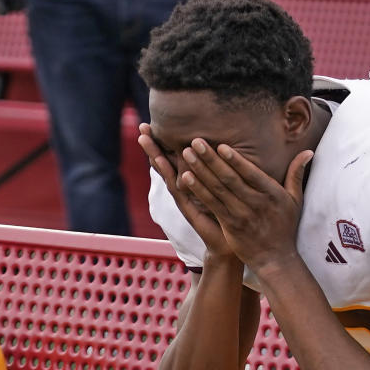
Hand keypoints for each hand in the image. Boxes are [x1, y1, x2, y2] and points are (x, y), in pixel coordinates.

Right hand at [138, 125, 233, 257]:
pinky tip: (168, 168)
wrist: (226, 246)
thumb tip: (221, 145)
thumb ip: (217, 170)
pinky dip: (175, 181)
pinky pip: (182, 194)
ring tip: (146, 141)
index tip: (152, 124)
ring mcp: (185, 200)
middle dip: (154, 146)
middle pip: (165, 164)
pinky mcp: (192, 212)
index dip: (163, 142)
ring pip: (169, 175)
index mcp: (190, 181)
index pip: (173, 158)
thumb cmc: (226, 215)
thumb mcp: (221, 187)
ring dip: (157, 158)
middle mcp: (184, 189)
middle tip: (142, 128)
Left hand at [180, 138, 312, 273]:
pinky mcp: (229, 225)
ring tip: (186, 155)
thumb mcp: (295, 200)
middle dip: (211, 159)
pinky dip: (198, 191)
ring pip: (217, 190)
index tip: (221, 146)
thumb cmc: (284, 226)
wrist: (275, 258)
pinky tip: (186, 178)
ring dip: (200, 171)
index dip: (235, 160)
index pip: (251, 174)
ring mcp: (240, 215)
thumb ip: (296, 174)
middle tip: (195, 141)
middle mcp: (255, 204)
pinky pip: (211, 205)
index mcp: (272, 194)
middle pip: (229, 179)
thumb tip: (308, 152)